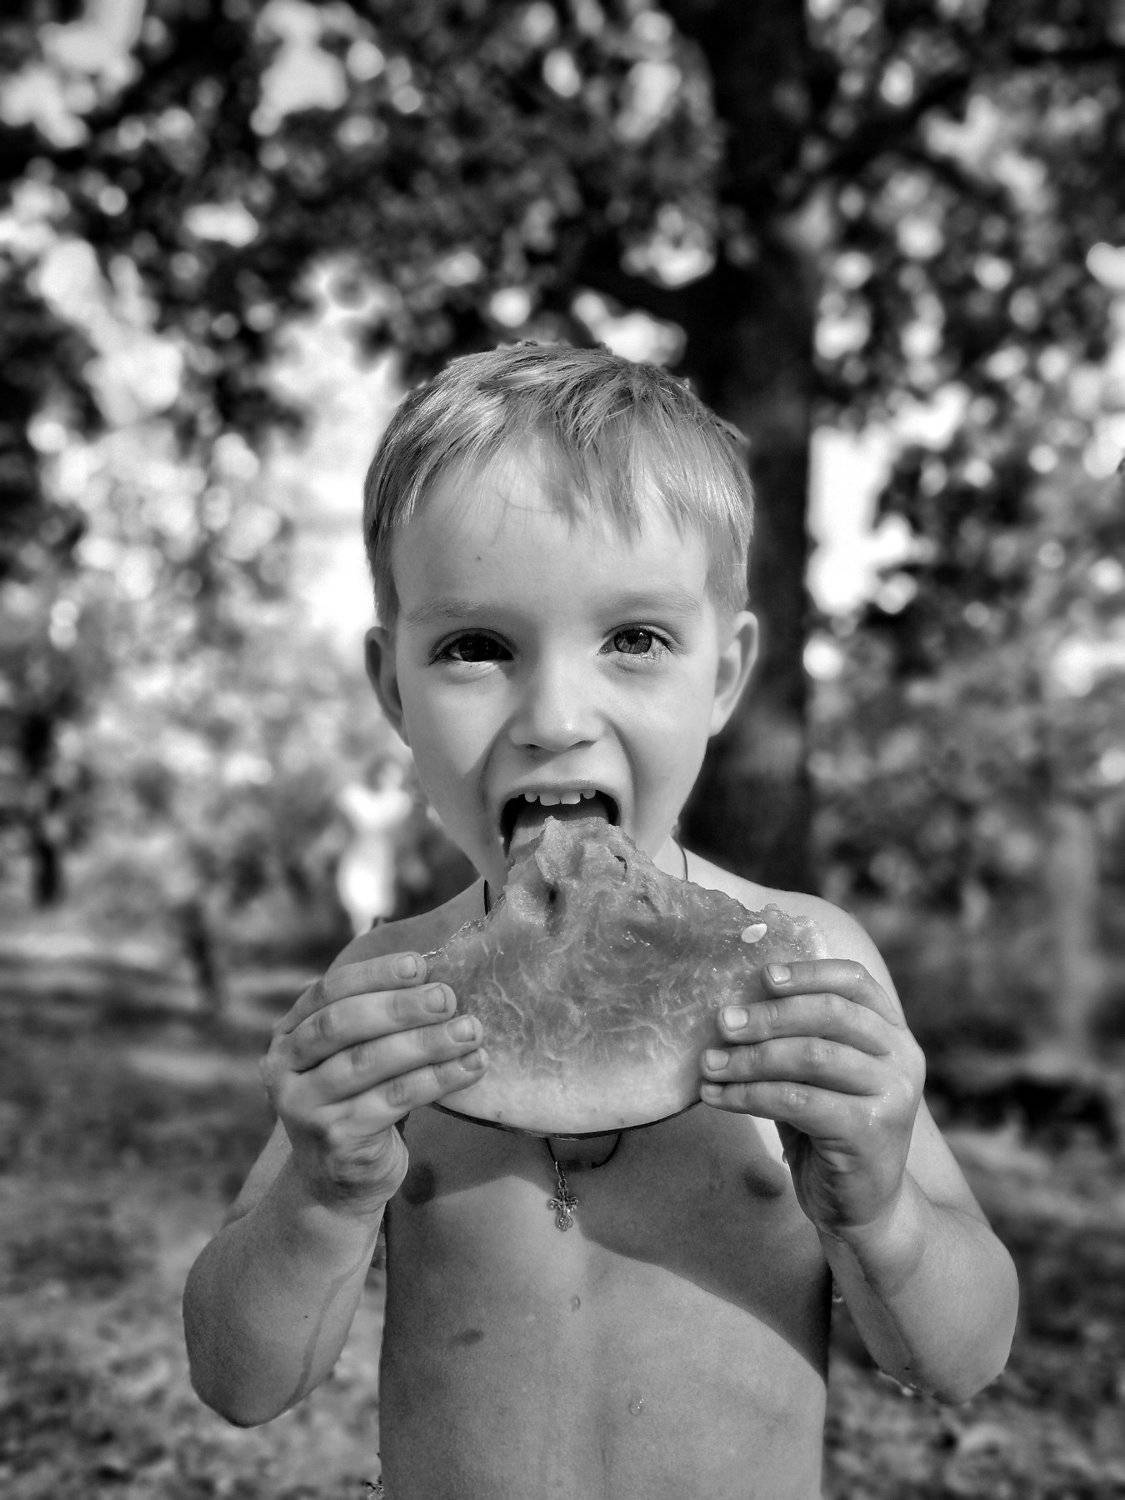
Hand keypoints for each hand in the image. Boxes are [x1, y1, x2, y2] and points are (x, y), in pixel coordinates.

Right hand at [260, 952, 486, 1215]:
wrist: (336, 1184)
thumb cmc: (356, 1101)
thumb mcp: (350, 1056)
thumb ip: (371, 1020)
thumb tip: (433, 974)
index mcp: (287, 1036)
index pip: (327, 992)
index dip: (373, 974)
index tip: (419, 964)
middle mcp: (284, 1070)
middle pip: (342, 1024)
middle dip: (399, 1007)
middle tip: (447, 997)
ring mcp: (306, 1107)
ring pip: (370, 1062)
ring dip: (426, 1042)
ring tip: (470, 1030)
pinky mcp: (337, 1139)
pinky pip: (394, 1099)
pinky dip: (437, 1079)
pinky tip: (471, 1067)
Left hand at [700, 959, 924, 1236]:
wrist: (865, 1209)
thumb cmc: (831, 1132)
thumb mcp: (820, 1077)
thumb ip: (797, 1039)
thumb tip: (735, 1004)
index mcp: (892, 1033)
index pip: (855, 982)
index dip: (807, 973)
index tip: (762, 976)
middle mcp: (901, 1057)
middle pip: (830, 1013)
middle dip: (768, 1015)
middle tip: (722, 1023)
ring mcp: (892, 1094)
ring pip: (811, 1056)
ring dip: (750, 1058)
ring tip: (710, 1064)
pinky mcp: (870, 1131)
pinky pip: (798, 1100)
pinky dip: (750, 1095)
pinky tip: (719, 1096)